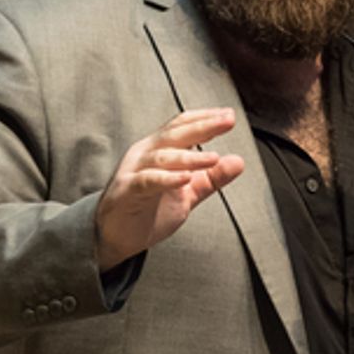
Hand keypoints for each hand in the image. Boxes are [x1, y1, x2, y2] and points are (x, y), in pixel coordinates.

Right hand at [94, 107, 244, 269]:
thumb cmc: (147, 210)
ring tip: (213, 158)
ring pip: (163, 157)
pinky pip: (147, 181)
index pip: (181, 126)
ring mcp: (133, 171)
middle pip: (175, 134)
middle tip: (226, 122)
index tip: (228, 116)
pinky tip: (185, 178)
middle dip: (203, 127)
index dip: (205, 118)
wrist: (115, 237)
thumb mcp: (187, 194)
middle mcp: (145, 154)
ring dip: (190, 157)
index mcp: (158, 150)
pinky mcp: (126, 191)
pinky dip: (167, 178)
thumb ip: (211, 179)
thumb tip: (238, 162)